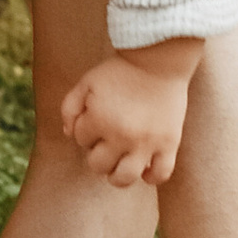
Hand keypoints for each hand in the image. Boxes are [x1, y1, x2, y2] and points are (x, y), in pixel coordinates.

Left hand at [61, 41, 201, 187]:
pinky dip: (150, 177)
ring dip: (117, 175)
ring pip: (125, 178)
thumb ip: (69, 107)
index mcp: (98, 120)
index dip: (85, 129)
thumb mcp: (86, 82)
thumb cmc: (120, 70)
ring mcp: (146, 143)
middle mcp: (121, 136)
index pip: (80, 140)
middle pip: (98, 165)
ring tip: (120, 163)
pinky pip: (160, 174)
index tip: (96, 117)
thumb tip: (68, 134)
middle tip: (106, 141)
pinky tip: (144, 167)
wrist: (158, 59)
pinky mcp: (169, 144)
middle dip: (97, 154)